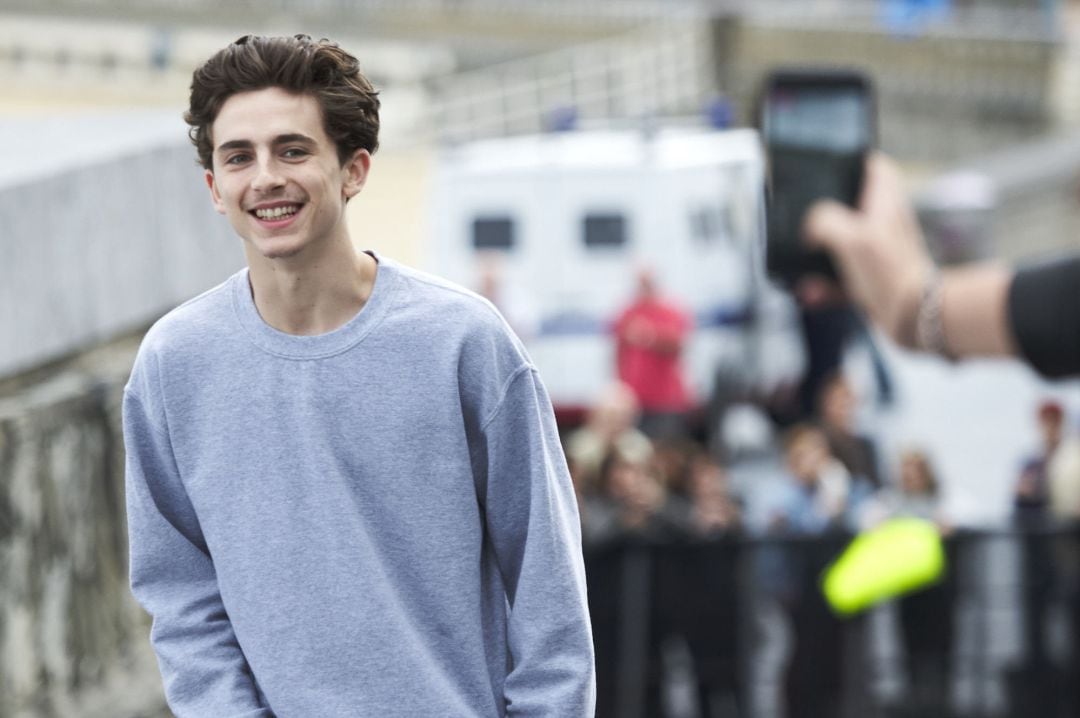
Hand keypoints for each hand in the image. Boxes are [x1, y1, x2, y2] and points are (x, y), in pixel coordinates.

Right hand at [802, 153, 934, 347]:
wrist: (913, 316)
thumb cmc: (890, 273)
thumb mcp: (850, 238)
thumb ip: (824, 221)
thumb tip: (809, 226)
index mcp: (884, 203)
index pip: (875, 167)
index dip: (854, 161)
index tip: (832, 165)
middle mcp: (883, 224)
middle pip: (851, 206)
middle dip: (824, 214)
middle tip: (806, 219)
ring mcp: (878, 252)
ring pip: (841, 243)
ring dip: (818, 256)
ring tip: (801, 265)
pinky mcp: (872, 278)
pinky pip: (840, 276)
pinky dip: (823, 285)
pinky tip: (810, 292)